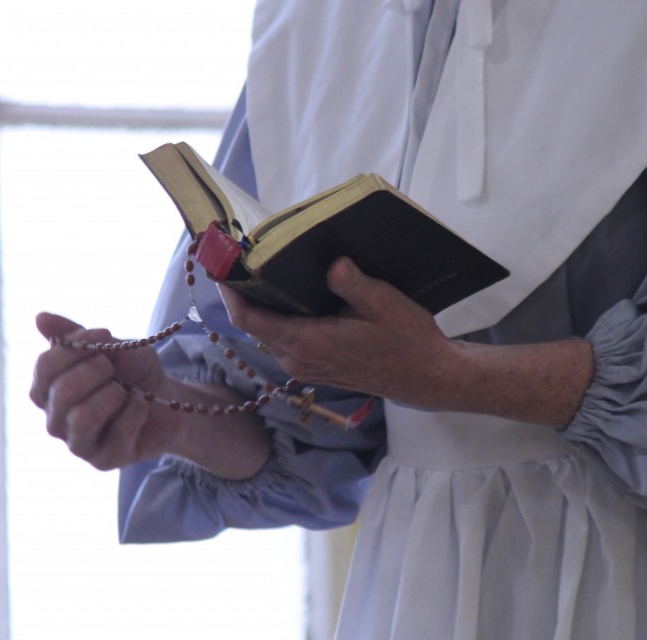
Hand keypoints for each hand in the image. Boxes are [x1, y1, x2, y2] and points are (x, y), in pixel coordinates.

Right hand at [29, 312, 181, 469]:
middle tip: (113, 367)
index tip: (102, 333)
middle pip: (62, 392)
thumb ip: (77, 335)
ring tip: (125, 390)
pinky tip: (141, 406)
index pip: (45, 367)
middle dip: (95, 371)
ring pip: (81, 418)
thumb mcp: (113, 346)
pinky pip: (116, 435)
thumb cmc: (135, 373)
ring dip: (112, 395)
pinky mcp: (104, 461)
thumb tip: (39, 318)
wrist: (172, 400)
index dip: (75, 347)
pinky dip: (135, 412)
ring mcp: (78, 443)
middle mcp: (56, 419)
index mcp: (49, 389)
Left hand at [220, 257, 458, 404]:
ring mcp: (305, 366)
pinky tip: (292, 295)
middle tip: (242, 256)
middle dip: (244, 292)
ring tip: (264, 270)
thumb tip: (332, 264)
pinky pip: (284, 340)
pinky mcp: (314, 367)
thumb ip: (354, 284)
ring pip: (268, 333)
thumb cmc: (408, 341)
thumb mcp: (385, 305)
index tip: (221, 264)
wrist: (425, 376)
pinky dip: (279, 318)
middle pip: (254, 324)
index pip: (249, 319)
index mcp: (308, 343)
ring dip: (262, 305)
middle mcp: (298, 359)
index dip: (229, 292)